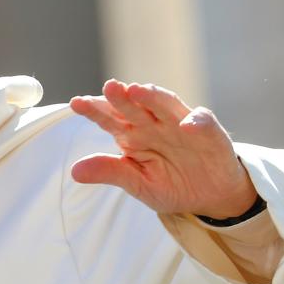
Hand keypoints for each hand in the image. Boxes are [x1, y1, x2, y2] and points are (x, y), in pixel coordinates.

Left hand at [69, 79, 257, 218]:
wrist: (210, 197)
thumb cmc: (172, 185)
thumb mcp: (138, 184)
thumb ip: (111, 173)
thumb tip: (74, 171)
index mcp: (133, 136)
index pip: (110, 119)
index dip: (94, 110)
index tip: (76, 103)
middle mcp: (154, 124)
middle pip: (134, 107)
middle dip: (121, 97)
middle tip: (109, 86)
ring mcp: (180, 124)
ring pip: (165, 105)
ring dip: (153, 97)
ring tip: (137, 90)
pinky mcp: (208, 131)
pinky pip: (202, 122)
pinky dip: (195, 121)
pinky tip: (186, 125)